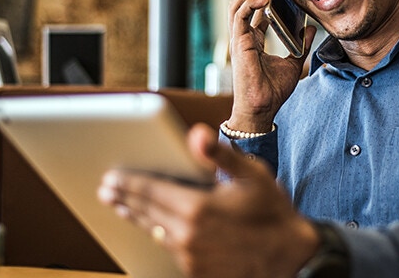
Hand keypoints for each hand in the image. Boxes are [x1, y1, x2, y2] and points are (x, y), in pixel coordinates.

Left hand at [98, 123, 318, 277]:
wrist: (292, 258)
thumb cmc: (273, 213)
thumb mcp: (253, 175)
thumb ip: (220, 154)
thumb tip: (196, 134)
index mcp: (197, 207)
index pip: (150, 191)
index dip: (128, 183)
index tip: (110, 177)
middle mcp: (188, 234)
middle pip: (145, 212)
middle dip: (123, 198)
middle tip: (106, 189)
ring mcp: (190, 257)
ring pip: (153, 232)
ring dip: (135, 217)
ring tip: (122, 206)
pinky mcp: (196, 272)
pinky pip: (169, 249)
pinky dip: (156, 234)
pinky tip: (153, 228)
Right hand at [227, 0, 315, 130]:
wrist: (263, 107)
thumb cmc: (273, 91)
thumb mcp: (294, 62)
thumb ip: (300, 44)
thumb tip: (311, 29)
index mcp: (253, 39)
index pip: (253, 9)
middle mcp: (243, 36)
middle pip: (242, 1)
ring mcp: (238, 38)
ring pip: (236, 3)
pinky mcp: (238, 42)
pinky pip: (239, 14)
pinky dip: (250, 2)